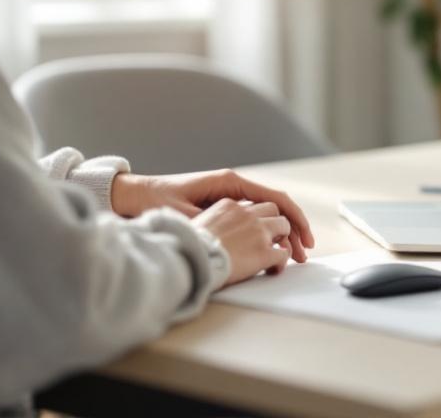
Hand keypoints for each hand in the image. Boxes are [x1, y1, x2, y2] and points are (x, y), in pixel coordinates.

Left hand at [111, 169, 313, 261]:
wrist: (135, 194)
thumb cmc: (156, 198)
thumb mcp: (184, 213)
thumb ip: (211, 223)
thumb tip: (234, 238)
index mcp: (230, 182)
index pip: (275, 198)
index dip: (295, 219)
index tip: (305, 239)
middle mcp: (234, 187)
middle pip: (276, 208)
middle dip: (294, 230)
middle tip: (305, 254)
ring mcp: (230, 197)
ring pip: (267, 215)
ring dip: (282, 234)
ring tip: (294, 257)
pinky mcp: (223, 208)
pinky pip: (254, 220)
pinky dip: (266, 234)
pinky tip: (272, 250)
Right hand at [193, 199, 292, 284]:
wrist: (190, 261)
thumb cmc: (186, 247)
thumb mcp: (196, 224)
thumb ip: (211, 223)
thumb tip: (213, 232)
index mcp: (229, 205)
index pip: (251, 205)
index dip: (255, 217)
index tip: (254, 228)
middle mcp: (247, 214)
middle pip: (273, 209)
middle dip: (274, 222)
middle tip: (274, 237)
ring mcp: (258, 232)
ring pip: (284, 226)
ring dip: (283, 238)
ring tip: (278, 252)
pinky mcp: (264, 252)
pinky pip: (283, 254)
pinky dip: (281, 262)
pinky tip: (273, 270)